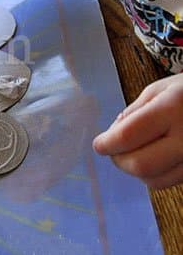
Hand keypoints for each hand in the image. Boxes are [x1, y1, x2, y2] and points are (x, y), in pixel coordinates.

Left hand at [93, 74, 182, 188]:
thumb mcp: (160, 89)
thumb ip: (135, 112)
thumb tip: (114, 134)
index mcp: (171, 109)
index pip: (128, 136)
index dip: (107, 144)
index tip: (98, 144)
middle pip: (141, 165)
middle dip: (119, 160)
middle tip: (113, 150)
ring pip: (155, 180)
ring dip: (135, 169)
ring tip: (133, 151)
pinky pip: (171, 181)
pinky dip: (154, 173)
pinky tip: (154, 156)